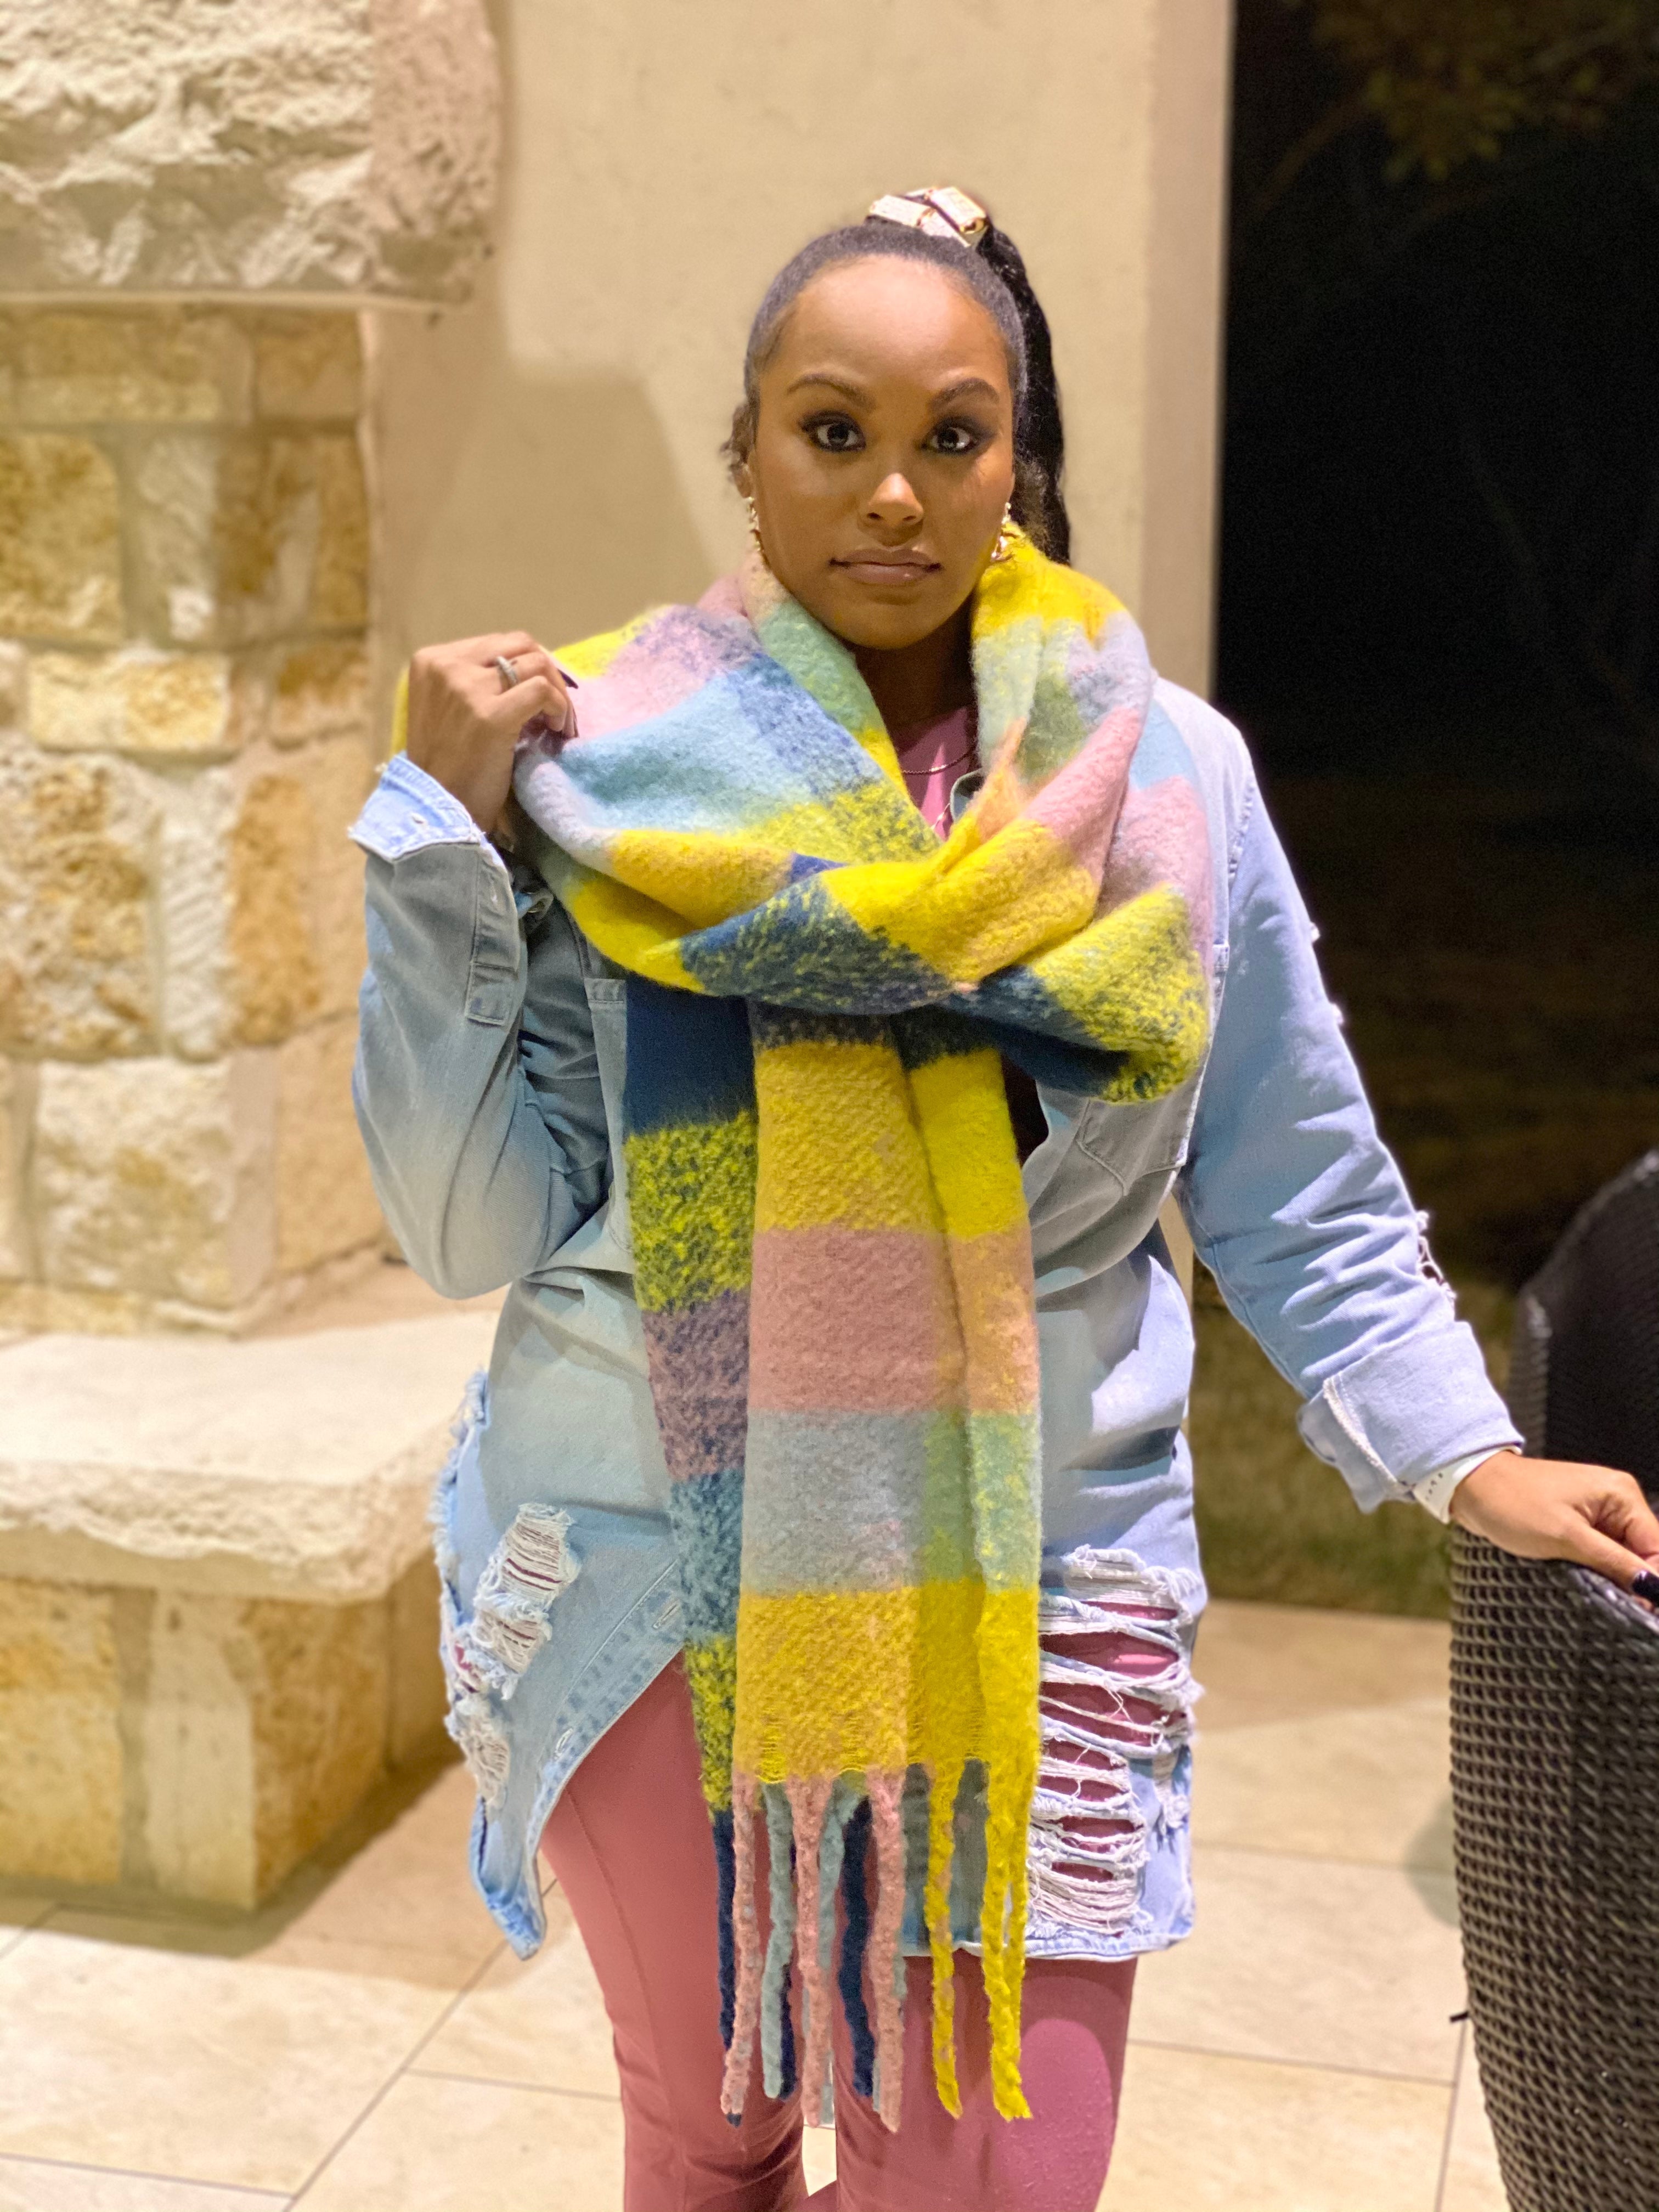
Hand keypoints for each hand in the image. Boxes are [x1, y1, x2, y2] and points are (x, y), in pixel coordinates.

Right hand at [405, 631, 573, 832]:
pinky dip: (559, 708)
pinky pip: (542, 691)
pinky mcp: (491, 715)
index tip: (537, 697)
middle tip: (556, 707)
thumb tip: (528, 668)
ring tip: (558, 724)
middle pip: (519, 644)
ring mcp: (467, 688)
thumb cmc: (446, 766)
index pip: (496, 643)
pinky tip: (556, 730)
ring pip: (536, 663)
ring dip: (558, 692)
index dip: (526, 666)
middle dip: (547, 672)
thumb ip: (477, 680)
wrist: (437, 809)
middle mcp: (446, 666)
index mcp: (431, 660)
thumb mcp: (449, 707)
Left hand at [1450, 1450, 1658, 1600]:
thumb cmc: (1512, 1503)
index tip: (1645, 1611)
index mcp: (1621, 1495)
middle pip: (1644, 1553)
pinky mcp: (1580, 1525)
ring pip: (1623, 1556)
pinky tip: (1591, 1586)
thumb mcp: (1566, 1538)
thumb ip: (1614, 1562)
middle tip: (1625, 1611)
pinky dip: (1598, 1571)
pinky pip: (1602, 1553)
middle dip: (1635, 1582)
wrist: (1472, 1485)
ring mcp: (1598, 1513)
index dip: (1653, 1581)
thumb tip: (1653, 1587)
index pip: (1656, 1547)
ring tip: (1606, 1601)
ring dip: (1616, 1579)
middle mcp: (1617, 1501)